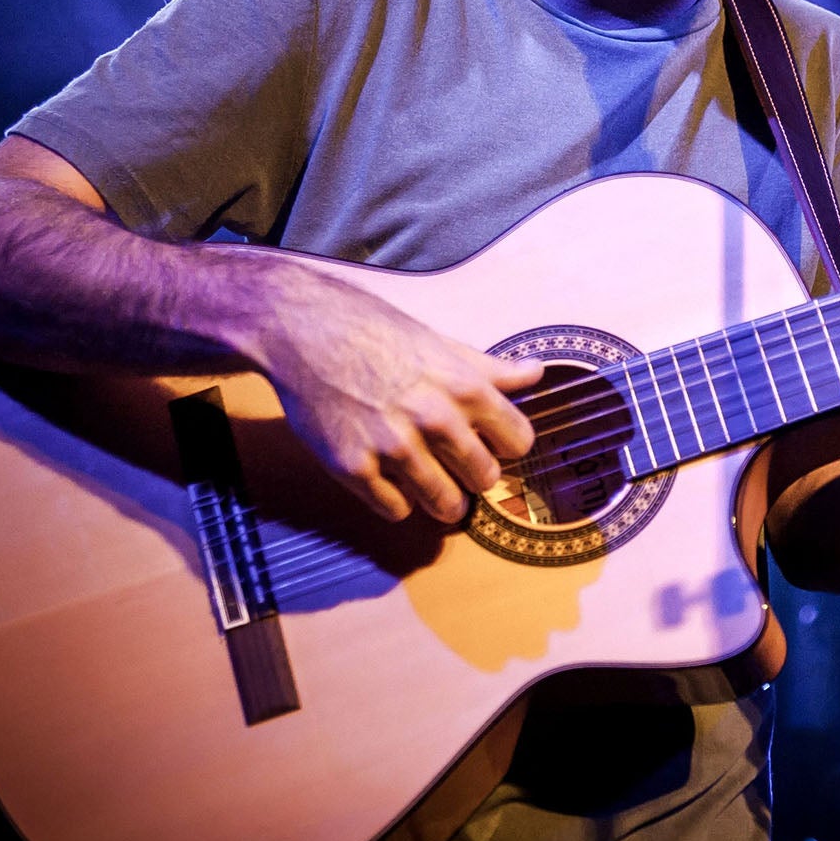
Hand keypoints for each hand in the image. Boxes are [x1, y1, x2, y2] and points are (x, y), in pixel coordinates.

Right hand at [251, 264, 542, 523]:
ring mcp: (394, 448)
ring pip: (445, 505)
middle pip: (485, 478)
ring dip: (445, 502)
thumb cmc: (375, 330)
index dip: (507, 445)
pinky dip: (396, 503)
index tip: (493, 444)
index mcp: (465, 388)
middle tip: (460, 468)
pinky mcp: (353, 468)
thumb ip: (490, 368)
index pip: (518, 442)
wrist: (303, 329)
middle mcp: (435, 421)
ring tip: (437, 490)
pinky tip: (390, 482)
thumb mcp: (440, 343)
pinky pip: (395, 510)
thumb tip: (537, 373)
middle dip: (476, 476)